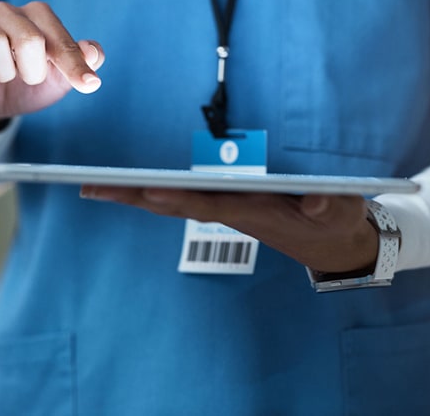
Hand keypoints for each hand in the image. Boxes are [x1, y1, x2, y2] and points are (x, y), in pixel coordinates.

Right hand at [0, 1, 103, 133]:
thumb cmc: (30, 83)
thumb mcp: (60, 77)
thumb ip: (81, 61)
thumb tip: (93, 52)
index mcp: (37, 15)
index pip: (60, 38)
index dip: (74, 65)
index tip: (89, 85)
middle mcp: (6, 12)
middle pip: (29, 40)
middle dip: (34, 72)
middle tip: (27, 76)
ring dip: (5, 74)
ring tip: (2, 75)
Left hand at [79, 187, 377, 273]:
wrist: (332, 244)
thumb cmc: (333, 222)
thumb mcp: (340, 212)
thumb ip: (330, 205)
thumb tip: (319, 200)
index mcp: (252, 211)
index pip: (206, 204)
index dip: (176, 197)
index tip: (144, 191)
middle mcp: (230, 210)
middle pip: (174, 203)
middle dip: (134, 196)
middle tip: (90, 187)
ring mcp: (226, 208)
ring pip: (173, 201)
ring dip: (137, 194)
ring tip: (98, 185)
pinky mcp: (229, 204)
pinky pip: (185, 198)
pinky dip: (157, 192)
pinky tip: (138, 188)